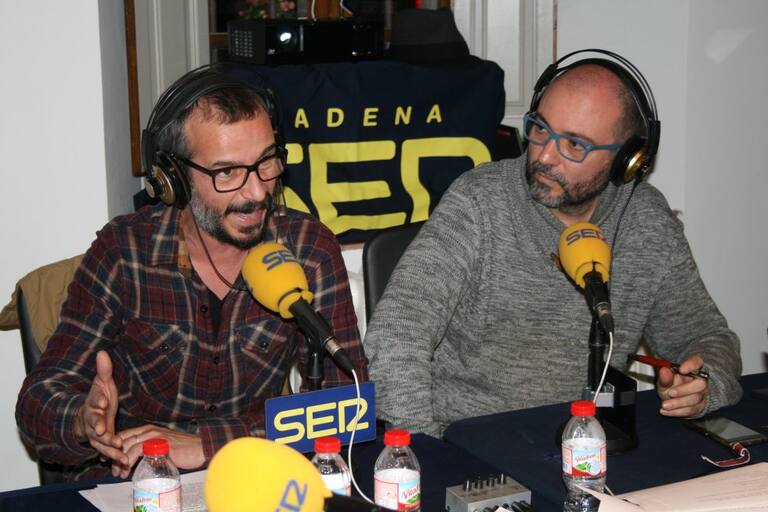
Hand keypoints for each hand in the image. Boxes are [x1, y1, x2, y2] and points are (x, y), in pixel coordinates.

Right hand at [75, 350, 125, 465]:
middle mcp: (93, 420)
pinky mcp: (103, 445)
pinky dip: (115, 456)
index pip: (94, 401)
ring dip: (109, 446)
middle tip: (103, 430)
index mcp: (93, 404)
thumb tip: (102, 352)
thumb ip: (104, 370)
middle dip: (98, 427)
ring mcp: (96, 434)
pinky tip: (124, 461)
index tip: (102, 401)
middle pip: (94, 424)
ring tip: (118, 449)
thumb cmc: (99, 398)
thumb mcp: (102, 384)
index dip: (98, 401)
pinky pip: (108, 452)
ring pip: (101, 441)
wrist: (88, 417)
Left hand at [115, 425, 204, 478]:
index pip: (125, 435)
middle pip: (124, 441)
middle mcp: (149, 430)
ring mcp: (153, 435)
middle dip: (115, 456)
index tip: (110, 460)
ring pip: (128, 445)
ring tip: (119, 473)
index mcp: (150, 429)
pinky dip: (129, 460)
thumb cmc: (185, 449)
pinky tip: (127, 469)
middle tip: (114, 470)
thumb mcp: (164, 446)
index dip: (115, 447)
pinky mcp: (157, 443)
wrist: (200, 448)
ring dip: (120, 460)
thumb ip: (151, 449)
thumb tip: (141, 460)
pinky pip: (137, 450)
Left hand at [656, 354, 707, 416]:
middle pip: (701, 384)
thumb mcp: (664, 379)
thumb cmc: (670, 384)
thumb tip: (664, 370)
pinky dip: (677, 411)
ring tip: (665, 405)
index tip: (681, 369)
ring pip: (695, 399)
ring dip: (678, 403)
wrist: (673, 398)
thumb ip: (664, 376)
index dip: (691, 366)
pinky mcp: (700, 406)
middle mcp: (701, 380)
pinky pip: (691, 410)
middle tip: (671, 393)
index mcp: (693, 367)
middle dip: (685, 390)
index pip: (697, 362)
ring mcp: (702, 394)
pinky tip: (666, 411)